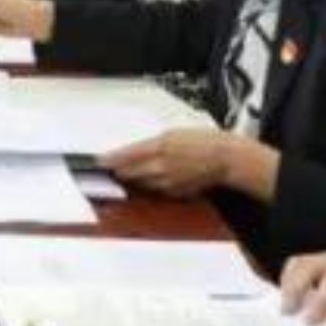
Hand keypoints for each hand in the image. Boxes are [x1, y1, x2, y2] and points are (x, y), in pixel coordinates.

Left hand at [104, 127, 260, 199]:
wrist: (226, 159)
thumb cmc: (204, 141)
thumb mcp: (174, 133)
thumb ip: (152, 144)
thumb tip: (135, 152)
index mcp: (160, 146)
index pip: (126, 155)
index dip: (110, 160)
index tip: (99, 161)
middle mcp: (161, 166)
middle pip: (129, 172)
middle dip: (120, 169)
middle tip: (112, 166)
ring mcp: (167, 182)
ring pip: (141, 182)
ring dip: (136, 177)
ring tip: (138, 170)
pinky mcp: (175, 192)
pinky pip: (156, 189)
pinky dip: (153, 184)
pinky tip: (159, 177)